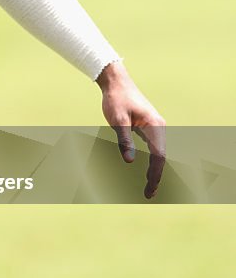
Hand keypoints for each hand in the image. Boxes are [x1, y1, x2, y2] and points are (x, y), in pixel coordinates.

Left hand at [96, 61, 165, 199]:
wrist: (116, 82)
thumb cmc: (116, 99)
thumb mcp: (117, 120)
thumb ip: (124, 140)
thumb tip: (130, 161)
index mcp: (155, 126)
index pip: (158, 156)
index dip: (155, 174)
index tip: (149, 189)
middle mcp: (159, 127)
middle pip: (160, 157)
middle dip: (155, 176)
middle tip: (148, 194)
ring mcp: (154, 128)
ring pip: (157, 154)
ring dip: (153, 170)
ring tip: (148, 187)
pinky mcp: (147, 127)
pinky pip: (152, 148)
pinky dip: (150, 161)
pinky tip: (143, 171)